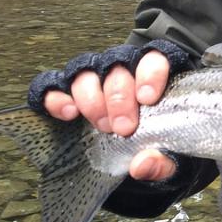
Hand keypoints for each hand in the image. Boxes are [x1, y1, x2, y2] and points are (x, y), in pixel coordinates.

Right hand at [42, 52, 176, 180]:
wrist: (131, 151)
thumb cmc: (156, 143)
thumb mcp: (169, 157)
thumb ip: (162, 161)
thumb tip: (142, 164)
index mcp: (154, 74)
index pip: (155, 57)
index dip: (150, 73)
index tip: (147, 99)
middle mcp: (121, 69)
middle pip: (117, 68)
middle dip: (119, 98)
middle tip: (123, 127)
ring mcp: (92, 77)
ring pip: (86, 73)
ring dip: (92, 100)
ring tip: (102, 126)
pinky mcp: (63, 91)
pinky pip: (51, 86)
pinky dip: (56, 97)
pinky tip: (68, 113)